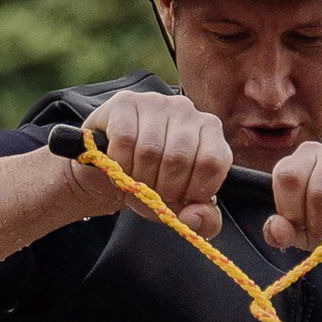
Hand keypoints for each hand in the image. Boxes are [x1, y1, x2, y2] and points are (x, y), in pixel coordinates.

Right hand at [76, 91, 232, 236]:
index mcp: (210, 131)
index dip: (192, 190)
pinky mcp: (125, 102)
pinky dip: (119, 162)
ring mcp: (156, 102)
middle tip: (150, 194)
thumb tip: (194, 217)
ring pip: (149, 150)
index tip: (179, 200)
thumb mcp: (183, 206)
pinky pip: (124, 139)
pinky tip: (118, 165)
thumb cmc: (152, 183)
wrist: (109, 168)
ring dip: (136, 179)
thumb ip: (203, 219)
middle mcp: (187, 110)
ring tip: (132, 182)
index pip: (212, 162)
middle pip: (178, 158)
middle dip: (160, 189)